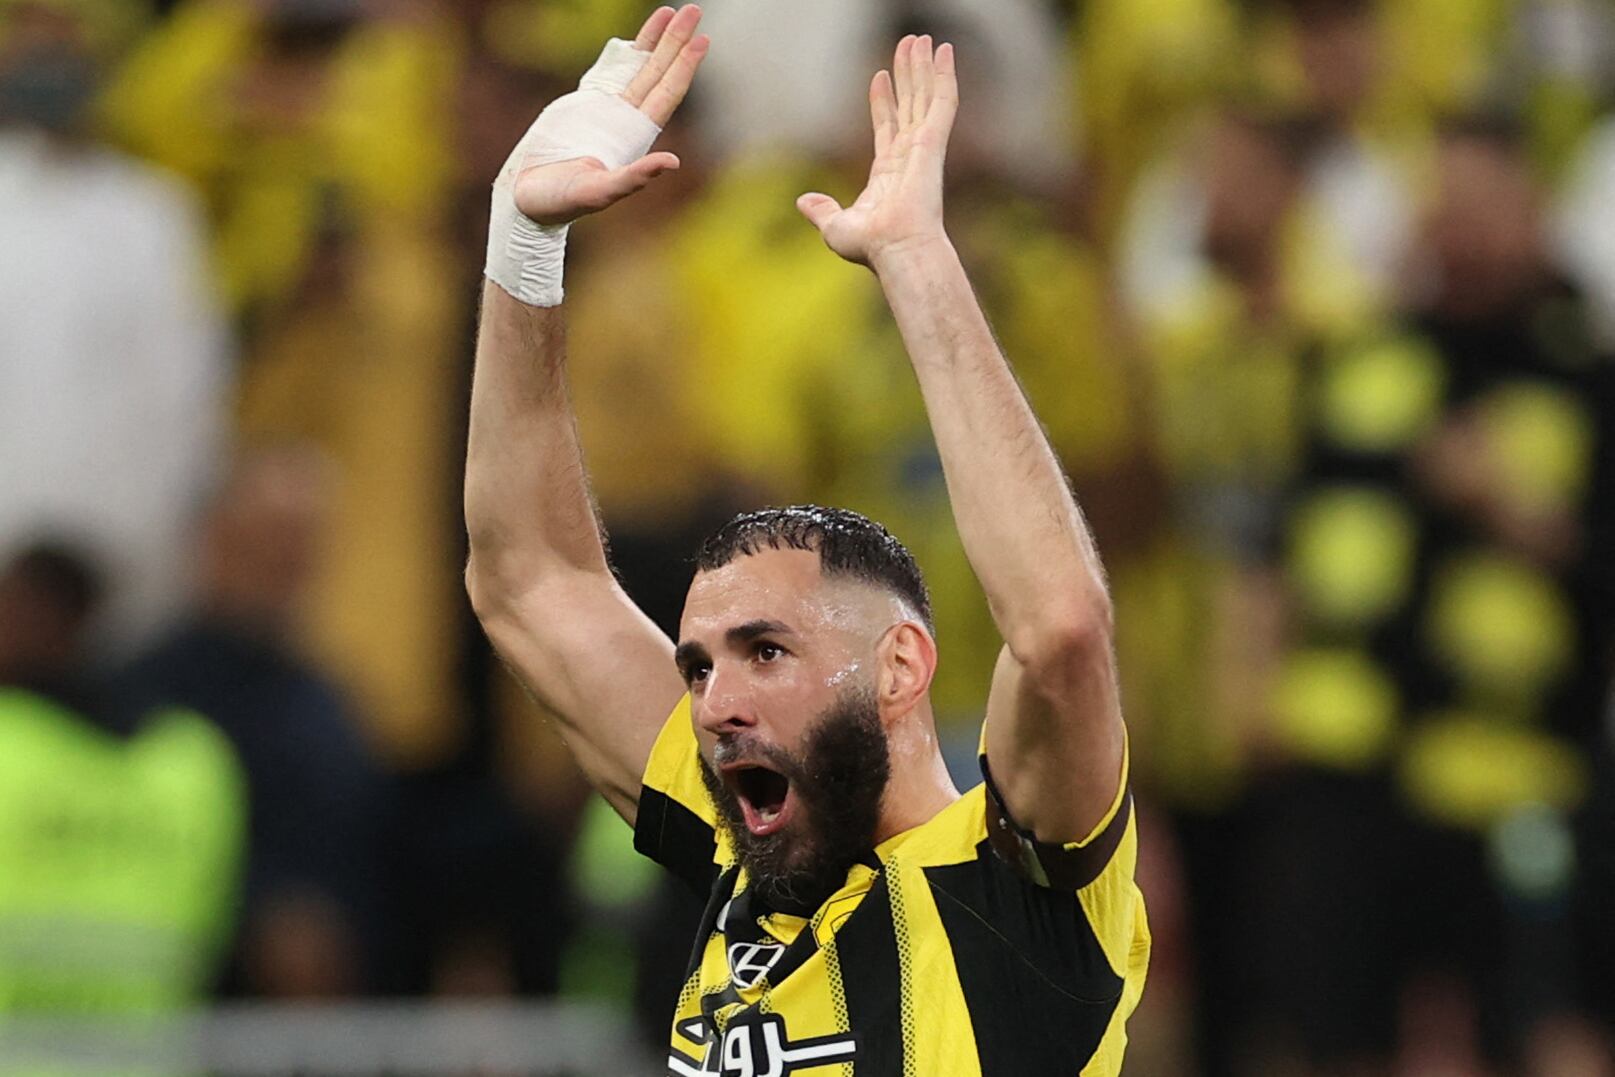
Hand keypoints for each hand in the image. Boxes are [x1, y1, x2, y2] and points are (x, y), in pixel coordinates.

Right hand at [512, 5, 708, 225]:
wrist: (530, 199)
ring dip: (656, 40)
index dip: (684, 68)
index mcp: (636, 137)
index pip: (666, 95)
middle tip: (694, 10)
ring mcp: (610, 109)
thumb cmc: (563, 202)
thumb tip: (672, 163)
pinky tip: (638, 37)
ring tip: (672, 11)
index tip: (702, 41)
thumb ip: (633, 178)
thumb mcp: (599, 192)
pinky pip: (612, 71)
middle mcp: (628, 120)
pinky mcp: (589, 103)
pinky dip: (626, 51)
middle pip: (659, 72)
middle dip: (677, 42)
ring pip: (639, 67)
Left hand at [797, 35, 958, 266]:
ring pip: (925, 96)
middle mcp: (909, 157)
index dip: (882, 101)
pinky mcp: (934, 141)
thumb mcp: (835, 226)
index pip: (886, 128)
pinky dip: (945, 74)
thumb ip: (822, 210)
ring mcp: (924, 147)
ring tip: (922, 38)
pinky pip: (942, 100)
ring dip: (924, 66)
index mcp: (888, 175)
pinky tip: (944, 50)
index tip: (879, 77)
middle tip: (908, 46)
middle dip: (908, 74)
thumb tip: (803, 202)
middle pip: (909, 105)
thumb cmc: (871, 246)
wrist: (896, 249)